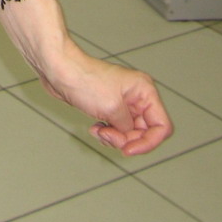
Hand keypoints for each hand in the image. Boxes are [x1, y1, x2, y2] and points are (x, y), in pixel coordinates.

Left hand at [41, 46, 172, 156]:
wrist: (58, 71)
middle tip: (107, 136)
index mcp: (145, 91)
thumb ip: (128, 127)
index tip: (127, 150)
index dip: (148, 143)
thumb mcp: (112, 109)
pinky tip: (95, 129)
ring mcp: (123, 102)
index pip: (162, 126)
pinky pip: (117, 130)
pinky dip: (108, 134)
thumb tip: (131, 136)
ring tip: (98, 131)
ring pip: (130, 133)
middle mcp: (138, 96)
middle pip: (145, 132)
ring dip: (115, 138)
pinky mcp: (109, 107)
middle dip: (126, 140)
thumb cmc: (84, 81)